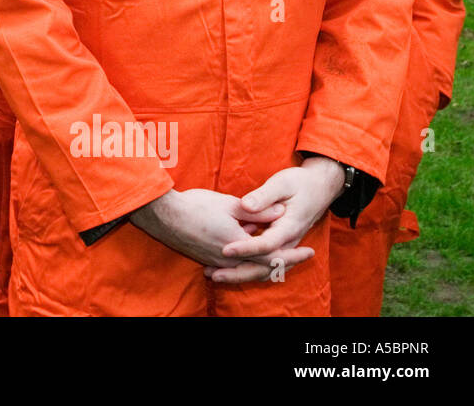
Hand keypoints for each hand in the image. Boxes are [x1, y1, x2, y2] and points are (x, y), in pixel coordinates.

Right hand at [131, 187, 289, 269]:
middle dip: (284, 262)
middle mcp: (229, 260)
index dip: (293, 256)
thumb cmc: (195, 206)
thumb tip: (281, 211)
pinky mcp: (206, 259)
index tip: (310, 251)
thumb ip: (258, 211)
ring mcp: (216, 262)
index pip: (273, 257)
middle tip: (301, 256)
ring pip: (248, 267)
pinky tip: (249, 246)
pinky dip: (247, 260)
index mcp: (238, 246)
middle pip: (263, 268)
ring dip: (264, 261)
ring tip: (279, 251)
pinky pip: (234, 265)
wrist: (162, 215)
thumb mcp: (230, 204)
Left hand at [210, 158, 344, 283]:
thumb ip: (264, 196)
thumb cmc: (299, 183)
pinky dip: (246, 268)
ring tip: (214, 275)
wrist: (319, 188)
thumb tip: (246, 205)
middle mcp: (288, 242)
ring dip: (240, 275)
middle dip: (238, 273)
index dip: (245, 248)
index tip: (224, 249)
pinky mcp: (279, 246)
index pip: (266, 244)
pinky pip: (264, 265)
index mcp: (289, 227)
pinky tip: (224, 267)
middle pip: (264, 267)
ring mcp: (285, 247)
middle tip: (213, 275)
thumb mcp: (282, 183)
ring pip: (264, 270)